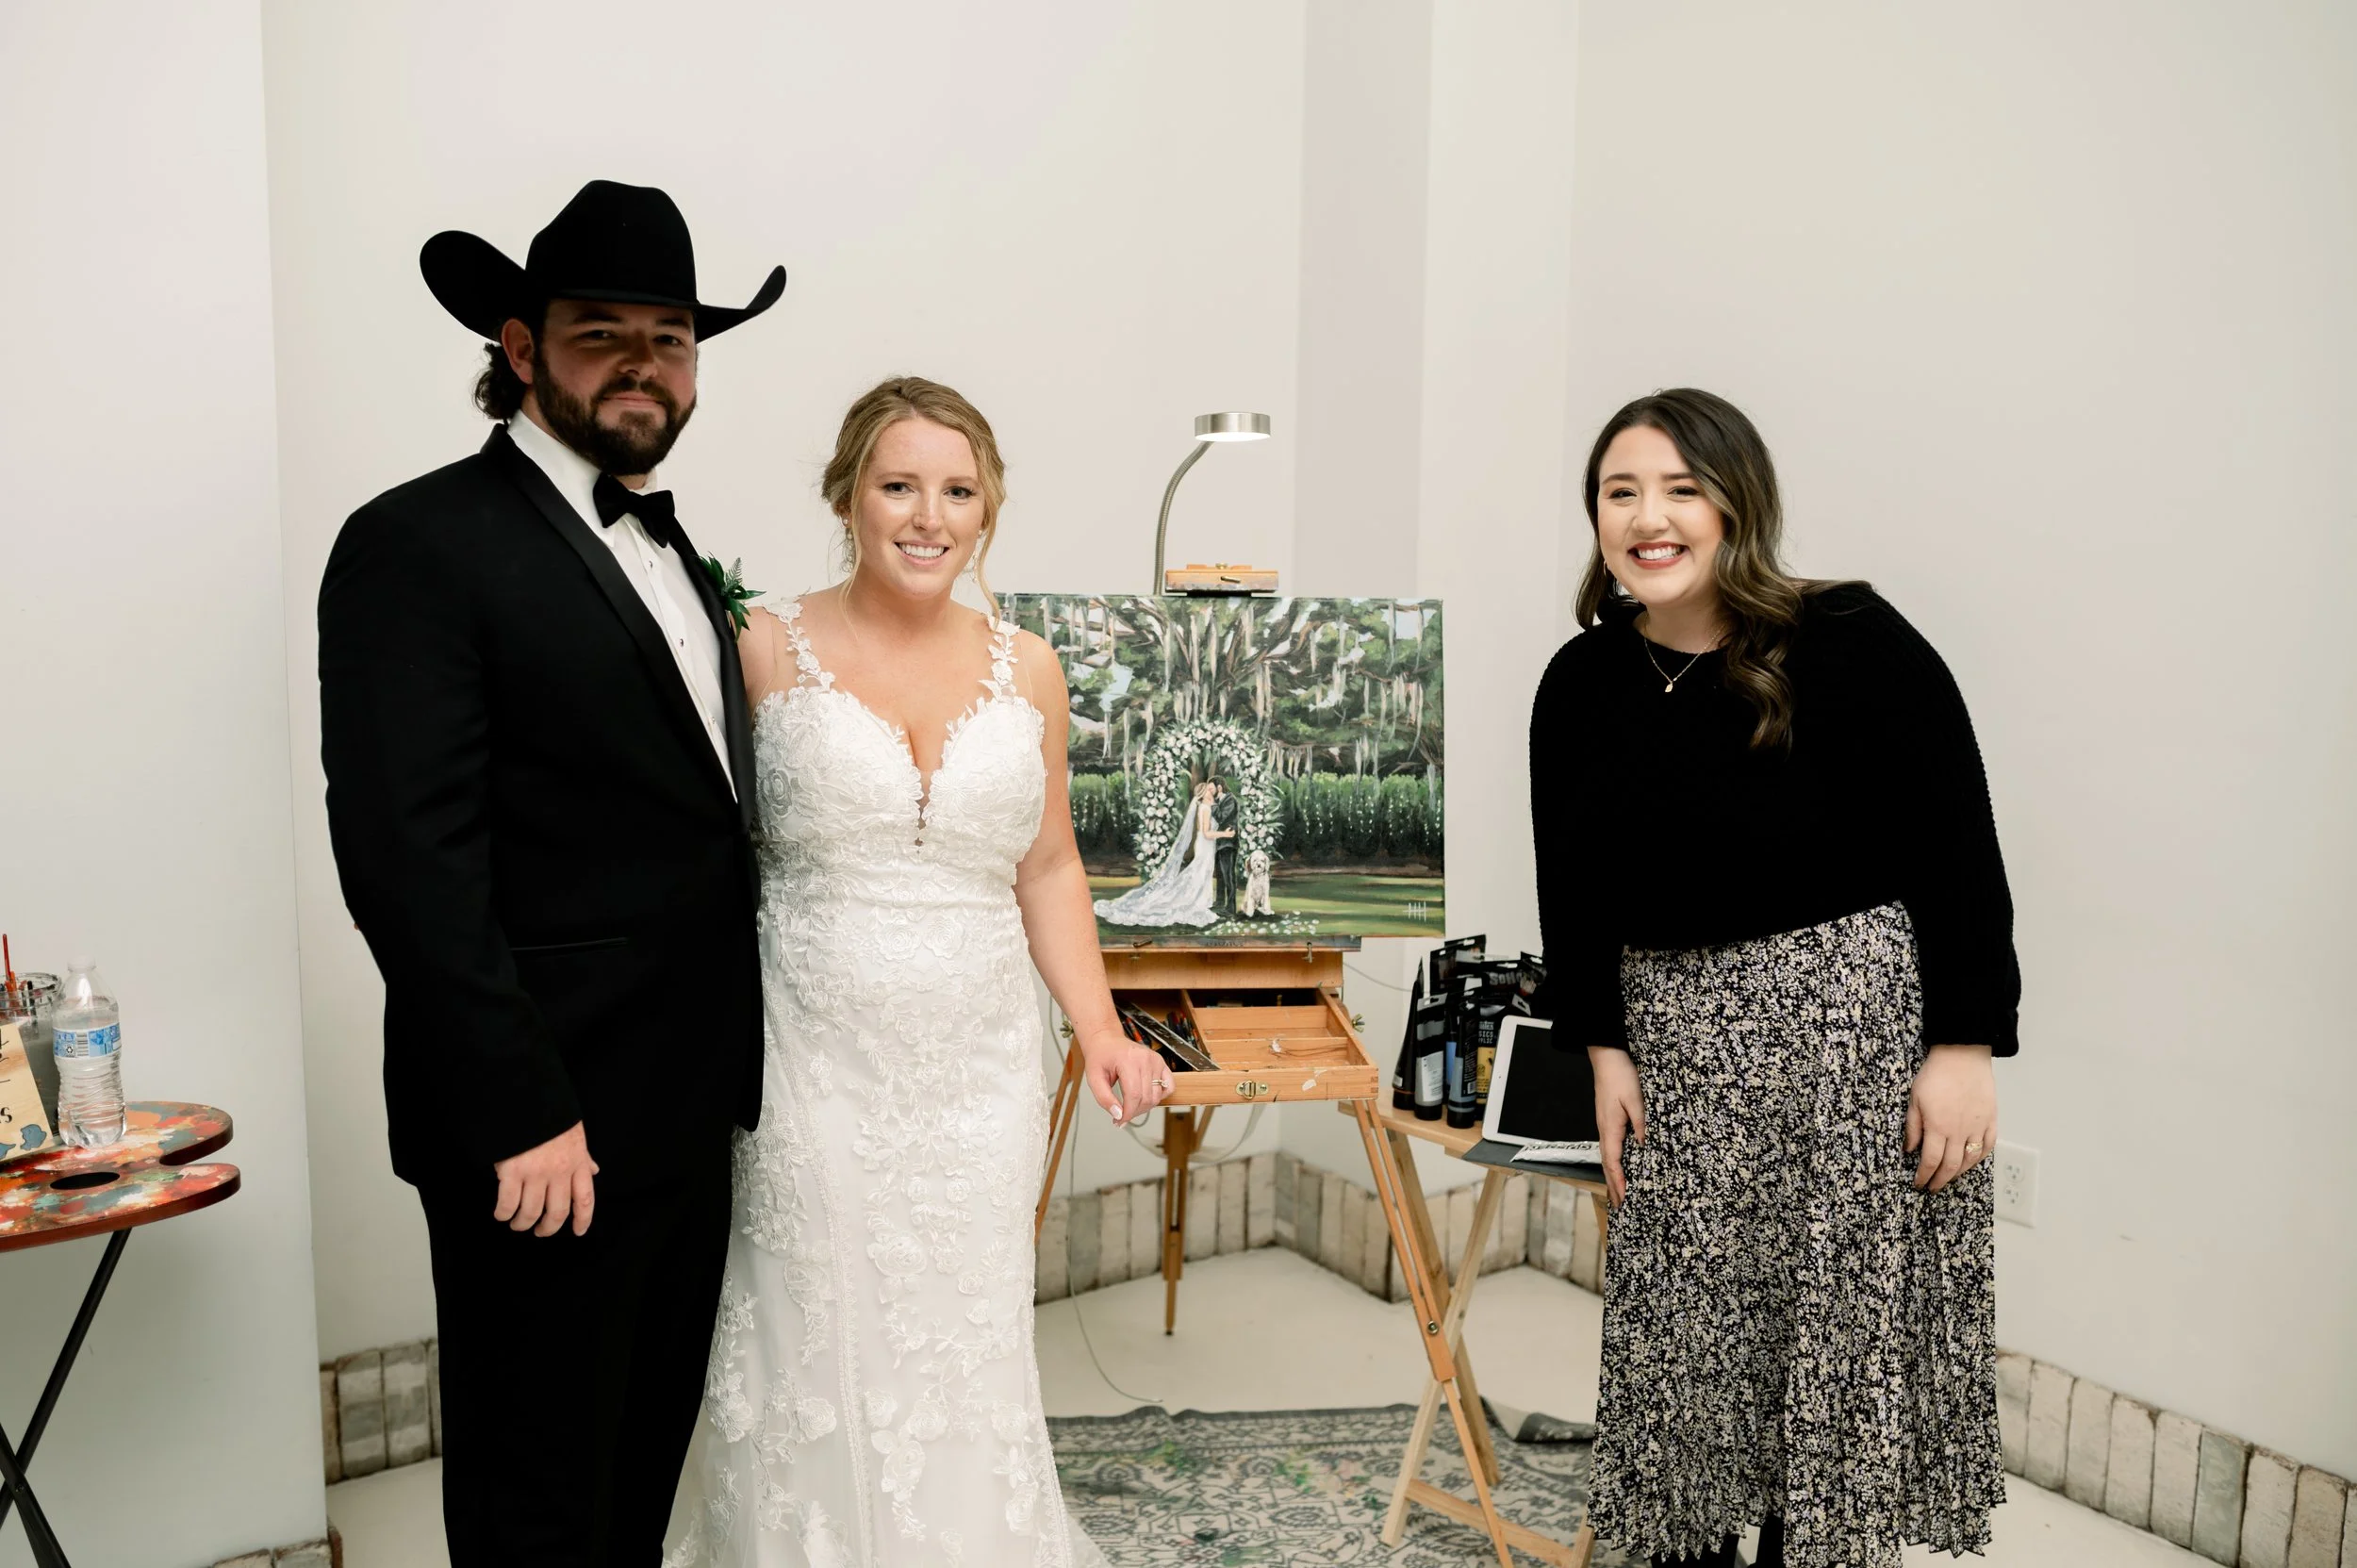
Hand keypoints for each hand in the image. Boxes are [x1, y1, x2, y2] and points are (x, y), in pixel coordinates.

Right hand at [492, 1121, 599, 1236]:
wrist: (526, 1096)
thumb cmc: (550, 1116)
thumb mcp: (574, 1134)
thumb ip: (582, 1157)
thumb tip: (593, 1171)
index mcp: (577, 1162)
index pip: (585, 1198)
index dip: (583, 1219)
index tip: (578, 1232)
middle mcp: (560, 1172)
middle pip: (557, 1212)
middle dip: (548, 1228)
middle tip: (540, 1231)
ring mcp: (536, 1173)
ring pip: (531, 1212)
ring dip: (522, 1223)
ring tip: (517, 1224)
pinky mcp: (512, 1171)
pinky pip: (508, 1203)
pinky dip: (503, 1213)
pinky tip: (501, 1213)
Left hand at [1080, 1033, 1173, 1126]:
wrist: (1107, 1040)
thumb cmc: (1100, 1056)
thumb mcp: (1093, 1078)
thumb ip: (1104, 1098)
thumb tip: (1118, 1115)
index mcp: (1128, 1060)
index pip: (1134, 1095)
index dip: (1128, 1113)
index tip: (1119, 1121)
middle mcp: (1145, 1059)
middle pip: (1146, 1098)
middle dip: (1134, 1112)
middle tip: (1122, 1115)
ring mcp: (1156, 1060)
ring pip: (1157, 1096)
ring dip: (1145, 1107)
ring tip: (1131, 1106)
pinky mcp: (1161, 1063)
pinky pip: (1169, 1086)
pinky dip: (1160, 1097)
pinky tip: (1146, 1097)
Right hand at [1590, 1047, 1645, 1208]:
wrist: (1607, 1057)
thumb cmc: (1621, 1076)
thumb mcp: (1635, 1100)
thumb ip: (1641, 1124)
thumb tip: (1645, 1146)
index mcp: (1610, 1128)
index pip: (1613, 1161)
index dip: (1619, 1181)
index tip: (1624, 1198)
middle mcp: (1604, 1130)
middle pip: (1607, 1165)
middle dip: (1613, 1186)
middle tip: (1618, 1207)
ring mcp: (1605, 1126)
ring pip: (1607, 1158)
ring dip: (1612, 1177)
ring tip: (1617, 1194)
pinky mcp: (1608, 1121)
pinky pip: (1610, 1148)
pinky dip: (1613, 1164)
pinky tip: (1619, 1167)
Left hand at [1906, 1044, 1995, 1193]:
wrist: (1962, 1055)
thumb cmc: (1936, 1074)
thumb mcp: (1914, 1099)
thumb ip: (1913, 1127)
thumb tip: (1909, 1149)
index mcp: (1938, 1127)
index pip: (1930, 1161)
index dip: (1924, 1176)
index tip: (1919, 1183)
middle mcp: (1959, 1131)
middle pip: (1951, 1166)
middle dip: (1940, 1180)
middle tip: (1932, 1187)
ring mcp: (1978, 1127)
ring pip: (1970, 1160)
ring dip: (1959, 1173)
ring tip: (1949, 1177)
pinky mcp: (1991, 1120)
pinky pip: (1988, 1146)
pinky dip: (1979, 1158)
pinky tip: (1971, 1162)